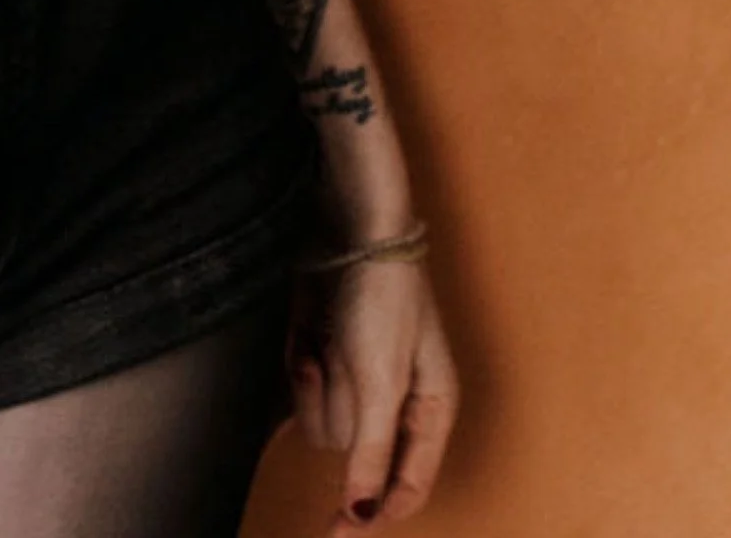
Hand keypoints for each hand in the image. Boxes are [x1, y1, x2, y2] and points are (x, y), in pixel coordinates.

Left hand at [290, 255, 458, 527]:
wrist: (346, 224)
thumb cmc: (382, 297)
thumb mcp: (382, 380)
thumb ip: (373, 454)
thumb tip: (363, 517)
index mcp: (430, 412)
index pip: (406, 488)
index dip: (375, 515)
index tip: (335, 534)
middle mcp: (393, 403)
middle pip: (354, 454)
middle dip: (339, 408)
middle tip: (340, 363)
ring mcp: (356, 380)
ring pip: (322, 425)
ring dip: (315, 384)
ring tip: (323, 342)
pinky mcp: (323, 358)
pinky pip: (302, 391)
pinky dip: (300, 364)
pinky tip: (307, 335)